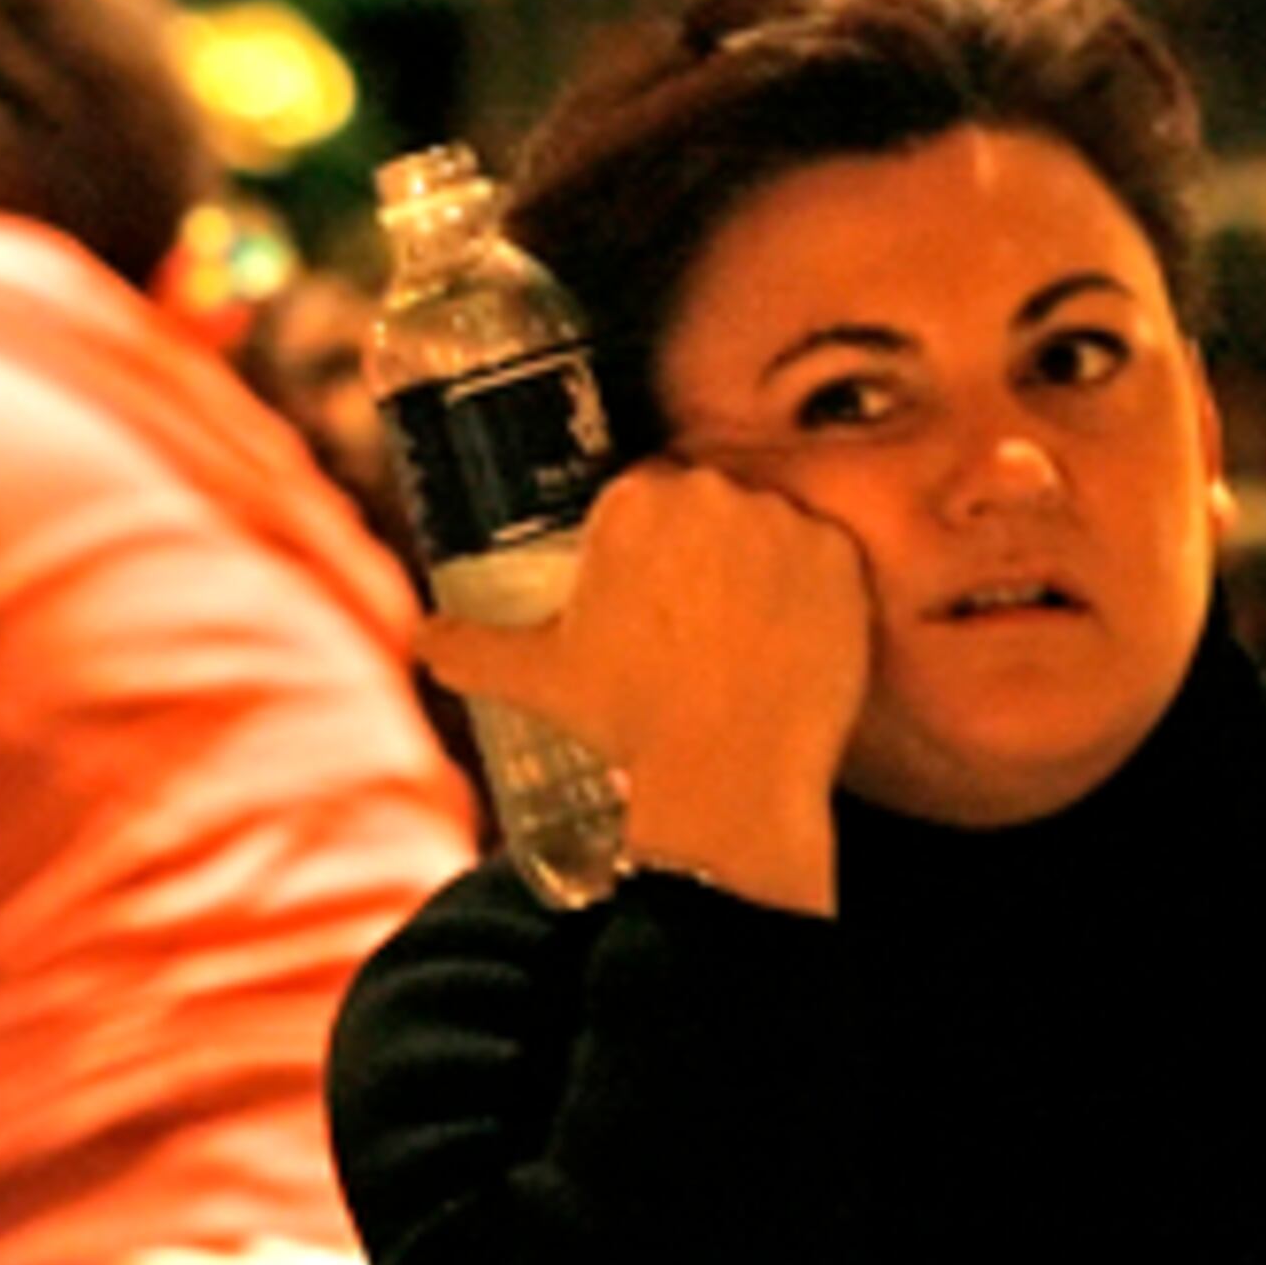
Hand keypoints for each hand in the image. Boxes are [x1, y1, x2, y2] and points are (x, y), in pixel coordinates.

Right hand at [419, 461, 870, 915]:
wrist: (726, 772)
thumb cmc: (626, 719)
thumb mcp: (533, 678)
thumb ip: (465, 647)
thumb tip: (423, 639)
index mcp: (635, 499)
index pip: (644, 496)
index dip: (648, 548)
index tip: (653, 593)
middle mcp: (711, 491)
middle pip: (708, 503)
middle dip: (703, 550)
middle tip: (696, 619)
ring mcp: (783, 521)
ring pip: (769, 527)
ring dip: (760, 565)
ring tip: (746, 634)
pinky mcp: (842, 559)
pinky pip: (830, 558)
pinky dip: (816, 591)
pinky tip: (794, 638)